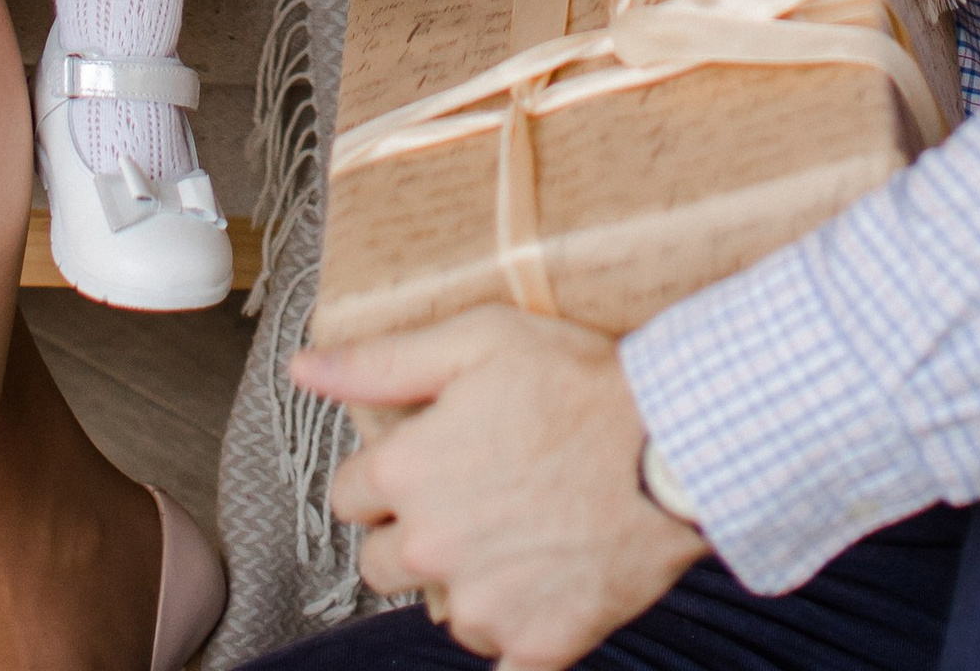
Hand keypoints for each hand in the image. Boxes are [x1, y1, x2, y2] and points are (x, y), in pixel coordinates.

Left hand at [297, 308, 700, 668]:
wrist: (674, 446)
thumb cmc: (581, 385)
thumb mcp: (478, 340)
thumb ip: (381, 362)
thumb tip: (305, 368)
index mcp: (407, 476)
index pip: (349, 495)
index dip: (384, 473)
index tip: (426, 456)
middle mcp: (432, 550)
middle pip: (381, 562)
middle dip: (411, 532)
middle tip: (470, 495)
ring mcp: (484, 606)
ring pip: (441, 608)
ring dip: (464, 579)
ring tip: (517, 530)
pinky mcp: (537, 646)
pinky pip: (500, 658)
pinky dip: (513, 631)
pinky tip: (539, 589)